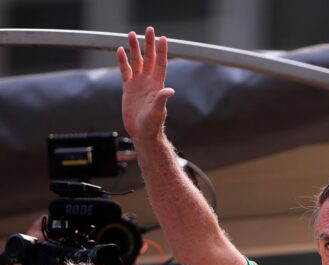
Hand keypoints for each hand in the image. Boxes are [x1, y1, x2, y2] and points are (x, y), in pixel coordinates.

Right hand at [117, 27, 174, 141]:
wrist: (142, 132)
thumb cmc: (152, 124)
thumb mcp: (157, 112)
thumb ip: (162, 100)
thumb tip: (170, 90)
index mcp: (157, 86)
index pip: (160, 64)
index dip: (162, 52)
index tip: (163, 38)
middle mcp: (148, 82)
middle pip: (149, 59)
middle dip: (148, 44)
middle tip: (148, 29)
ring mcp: (138, 84)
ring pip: (136, 62)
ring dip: (134, 49)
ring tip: (131, 34)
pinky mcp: (128, 88)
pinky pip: (125, 71)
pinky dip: (123, 61)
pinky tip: (120, 50)